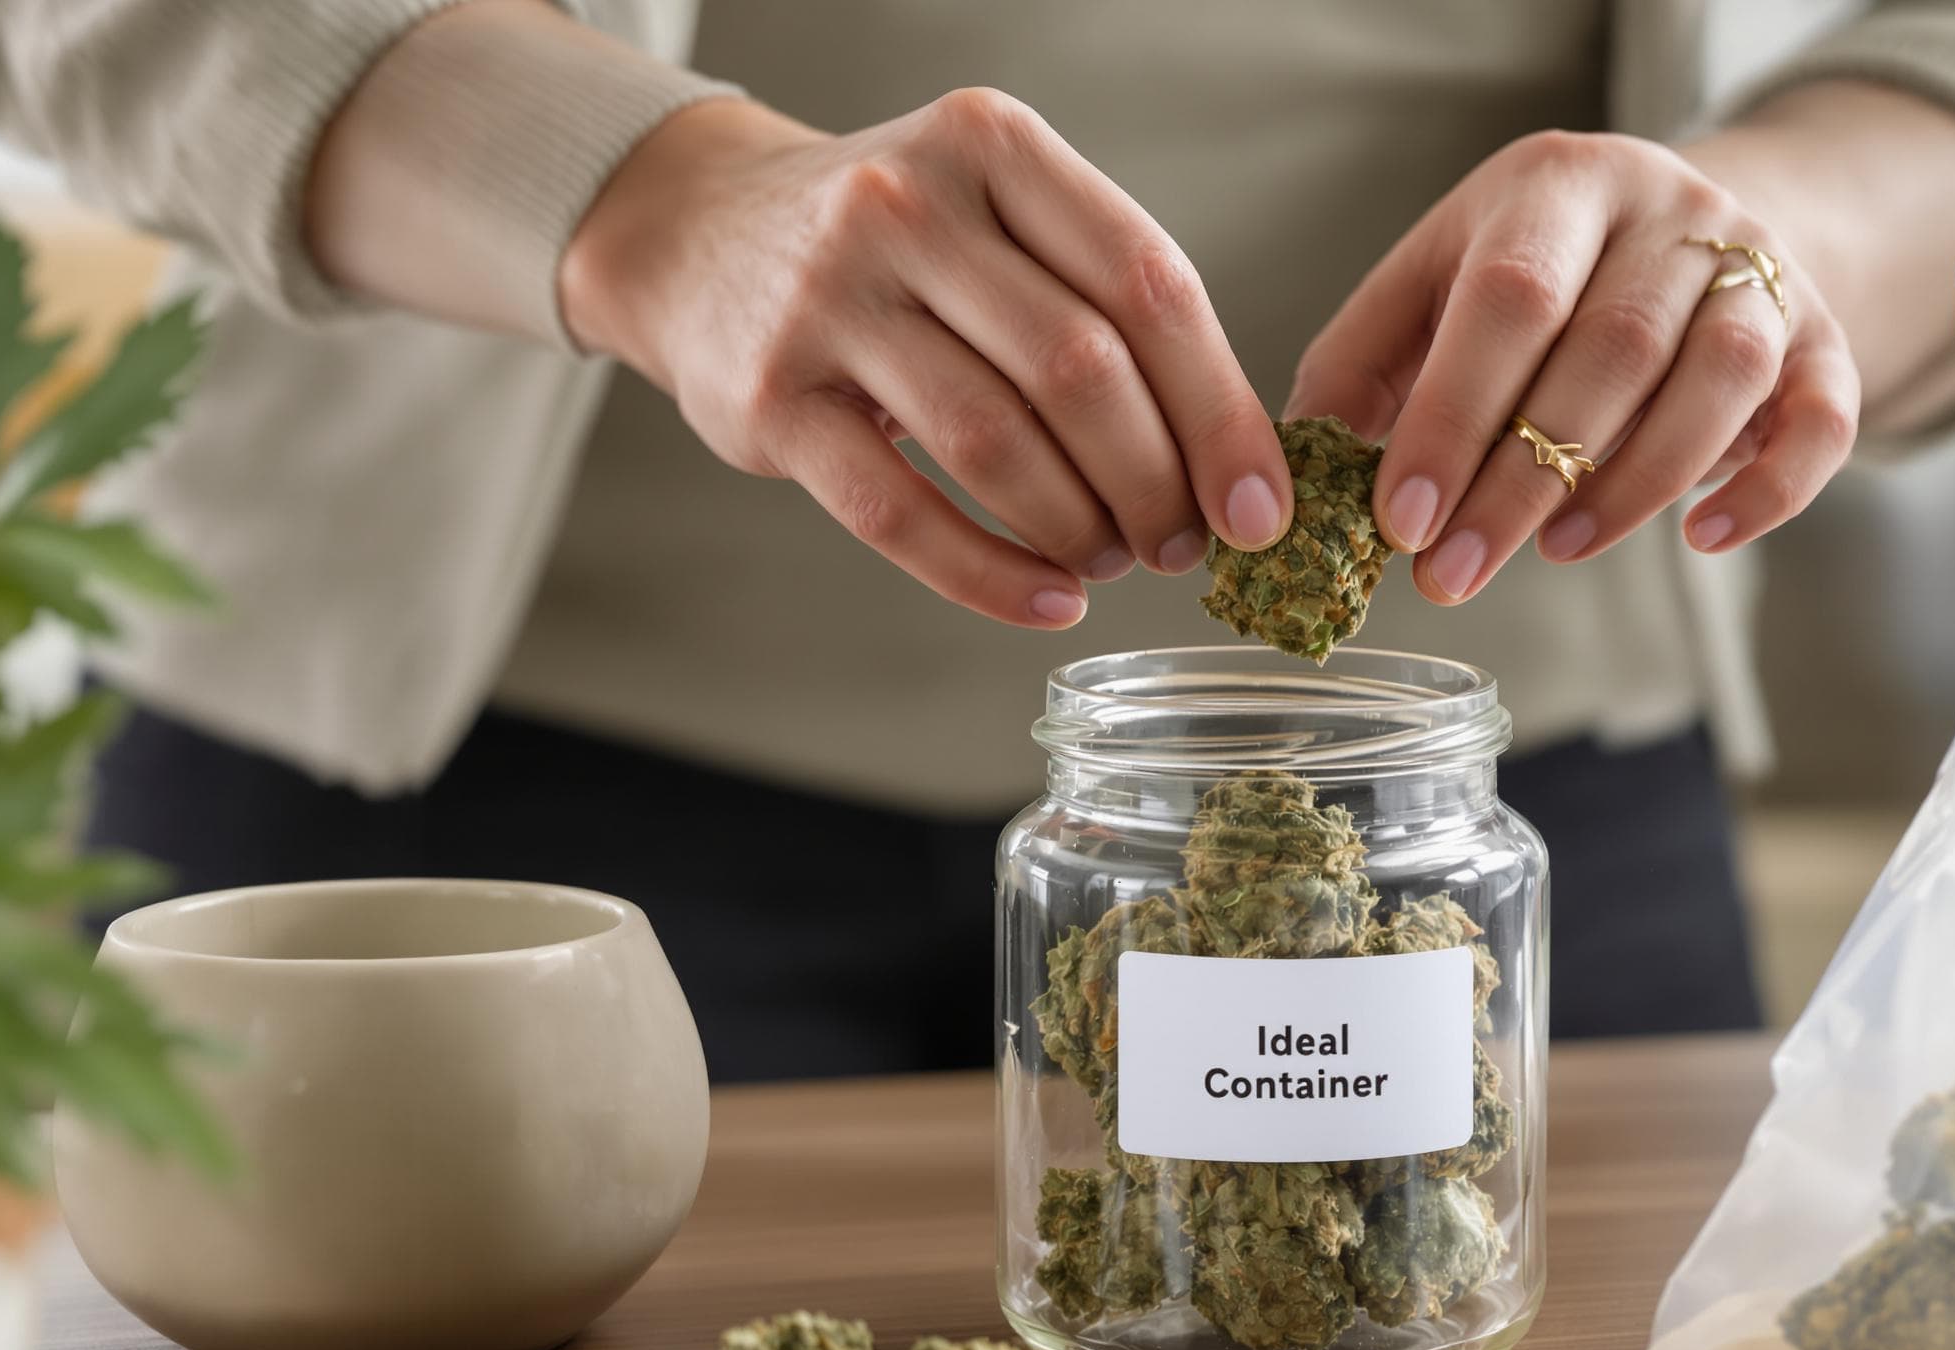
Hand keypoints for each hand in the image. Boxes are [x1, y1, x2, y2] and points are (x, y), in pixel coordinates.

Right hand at [559, 89, 1290, 627]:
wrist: (696, 234)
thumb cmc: (892, 244)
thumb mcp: (997, 212)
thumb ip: (1103, 300)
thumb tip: (1230, 465)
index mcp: (992, 145)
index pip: (1146, 282)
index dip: (1219, 410)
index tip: (1258, 504)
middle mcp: (906, 205)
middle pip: (1081, 371)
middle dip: (1156, 483)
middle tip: (1181, 545)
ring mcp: (827, 300)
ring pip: (996, 446)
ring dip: (1079, 529)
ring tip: (1110, 558)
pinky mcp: (769, 401)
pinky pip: (902, 513)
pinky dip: (990, 577)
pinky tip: (1046, 600)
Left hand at [1286, 130, 1861, 604]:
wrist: (1685, 232)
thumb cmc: (1529, 277)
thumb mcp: (1433, 285)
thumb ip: (1362, 368)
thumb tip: (1298, 480)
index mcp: (1554, 185)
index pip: (1510, 295)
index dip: (1455, 415)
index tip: (1404, 524)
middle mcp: (1667, 210)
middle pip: (1611, 347)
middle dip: (1524, 477)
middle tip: (1456, 572)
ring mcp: (1757, 266)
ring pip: (1719, 376)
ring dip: (1634, 482)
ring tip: (1560, 551)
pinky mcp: (1822, 334)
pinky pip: (1823, 416)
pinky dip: (1770, 488)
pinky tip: (1701, 539)